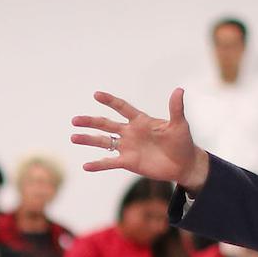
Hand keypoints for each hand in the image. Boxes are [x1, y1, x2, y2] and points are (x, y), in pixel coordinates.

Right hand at [72, 89, 208, 190]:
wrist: (183, 164)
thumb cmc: (182, 142)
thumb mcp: (179, 125)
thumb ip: (175, 109)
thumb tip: (179, 90)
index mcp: (141, 121)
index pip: (122, 108)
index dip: (110, 101)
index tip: (96, 95)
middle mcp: (130, 132)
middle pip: (106, 124)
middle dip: (91, 122)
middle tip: (75, 120)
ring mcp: (128, 147)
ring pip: (104, 142)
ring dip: (88, 140)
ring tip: (73, 137)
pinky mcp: (128, 162)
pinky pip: (110, 163)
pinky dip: (98, 164)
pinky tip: (85, 166)